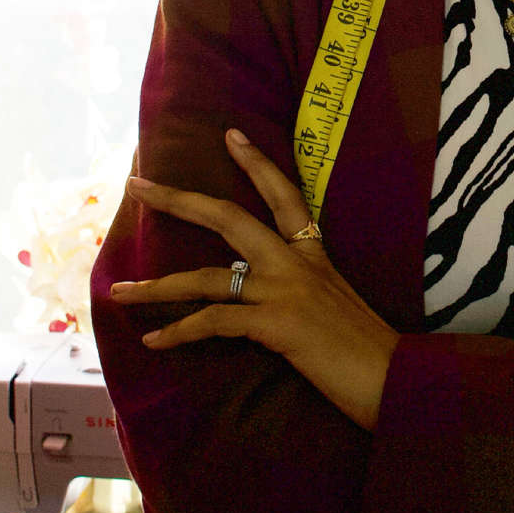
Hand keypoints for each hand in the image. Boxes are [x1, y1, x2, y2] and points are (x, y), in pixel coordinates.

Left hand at [110, 130, 398, 429]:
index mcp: (314, 254)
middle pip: (229, 216)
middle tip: (138, 185)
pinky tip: (154, 340)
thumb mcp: (334, 306)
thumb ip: (302, 293)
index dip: (257, 164)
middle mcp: (297, 263)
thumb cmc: (368, 351)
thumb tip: (262, 302)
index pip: (284, 196)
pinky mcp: (277, 323)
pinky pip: (214, 320)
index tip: (231, 135)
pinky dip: (179, 330)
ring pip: (206, 276)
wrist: (394, 377)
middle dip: (179, 200)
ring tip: (119, 291)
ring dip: (156, 285)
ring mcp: (286, 290)